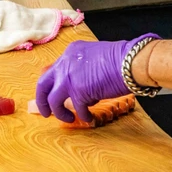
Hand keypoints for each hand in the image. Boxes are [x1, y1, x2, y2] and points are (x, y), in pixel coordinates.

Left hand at [35, 33, 159, 122]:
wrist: (129, 61)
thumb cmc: (120, 58)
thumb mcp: (94, 55)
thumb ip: (83, 67)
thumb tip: (81, 85)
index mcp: (70, 52)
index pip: (53, 70)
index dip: (53, 85)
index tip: (53, 94)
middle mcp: (65, 64)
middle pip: (43, 85)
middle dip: (42, 101)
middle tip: (46, 112)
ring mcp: (69, 78)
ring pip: (52, 101)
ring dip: (59, 113)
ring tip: (68, 118)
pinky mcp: (78, 92)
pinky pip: (77, 110)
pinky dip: (83, 116)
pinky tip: (89, 118)